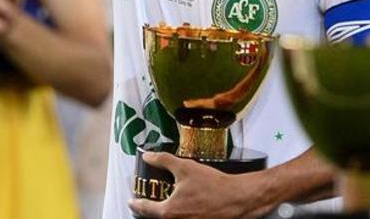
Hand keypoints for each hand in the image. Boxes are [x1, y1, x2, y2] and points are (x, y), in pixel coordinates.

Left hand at [128, 152, 264, 218]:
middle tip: (146, 199)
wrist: (238, 199)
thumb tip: (148, 156)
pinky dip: (179, 214)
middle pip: (157, 217)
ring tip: (165, 201)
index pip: (145, 209)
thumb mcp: (185, 167)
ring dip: (165, 211)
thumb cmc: (213, 185)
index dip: (136, 203)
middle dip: (149, 209)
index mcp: (169, 212)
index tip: (131, 200)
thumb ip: (163, 161)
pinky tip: (184, 204)